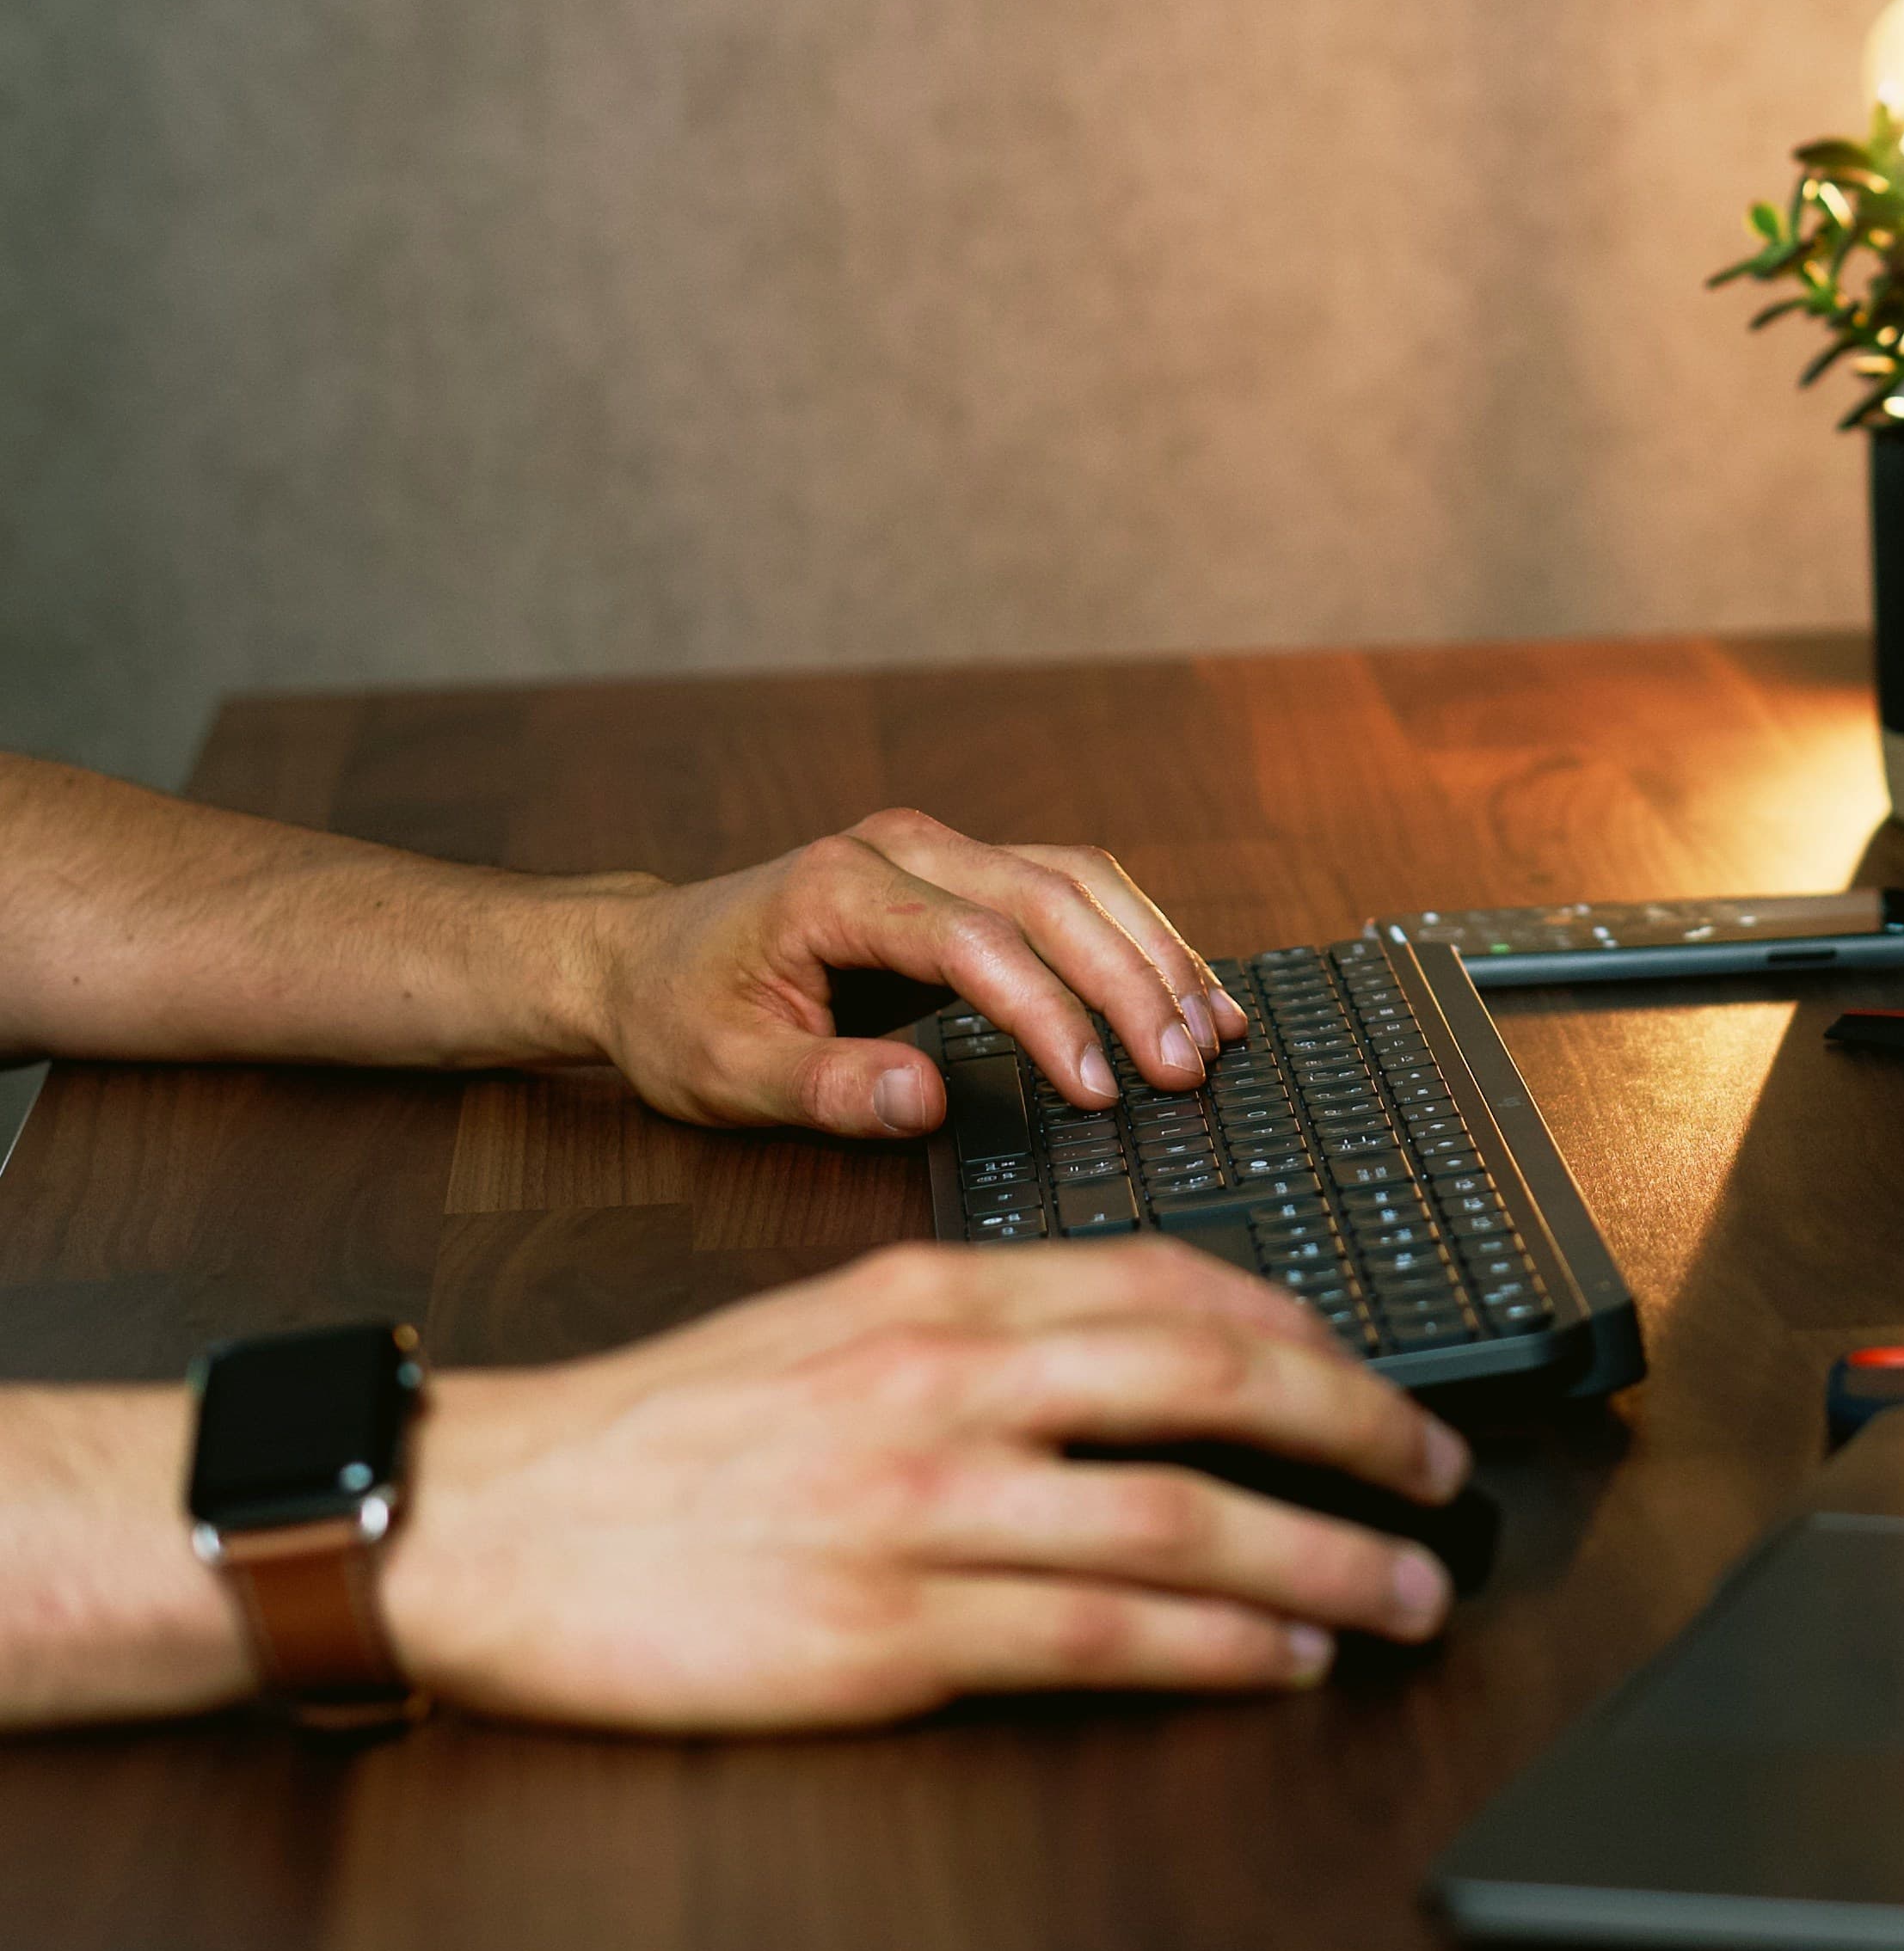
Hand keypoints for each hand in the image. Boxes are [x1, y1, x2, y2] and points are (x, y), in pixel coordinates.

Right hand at [382, 1237, 1466, 1728]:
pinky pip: (1097, 1633)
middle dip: (1357, 1427)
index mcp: (936, 1289)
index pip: (1169, 1282)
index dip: (1303, 1329)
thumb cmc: (662, 1432)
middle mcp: (947, 1378)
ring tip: (1407, 1589)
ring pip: (1183, 1517)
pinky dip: (1215, 1645)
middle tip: (1443, 1471)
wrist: (497, 1518)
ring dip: (1323, 1557)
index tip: (1373, 1371)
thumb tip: (1139, 1351)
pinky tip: (1283, 1657)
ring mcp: (923, 1506)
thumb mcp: (833, 1320)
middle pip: (1211, 1381)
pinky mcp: (888, 1632)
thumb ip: (983, 1328)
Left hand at [579, 805, 1252, 1135]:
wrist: (642, 957)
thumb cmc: (679, 1015)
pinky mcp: (964, 872)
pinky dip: (1137, 937)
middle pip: (1050, 895)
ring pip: (1078, 879)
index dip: (1051, 1014)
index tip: (1100, 1090)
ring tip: (1213, 1031)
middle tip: (1187, 1068)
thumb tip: (925, 1103)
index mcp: (839, 887)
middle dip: (1132, 982)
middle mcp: (901, 847)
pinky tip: (1186, 990)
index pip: (977, 941)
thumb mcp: (723, 1073)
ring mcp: (938, 850)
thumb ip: (823, 1087)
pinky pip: (1071, 889)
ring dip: (1153, 951)